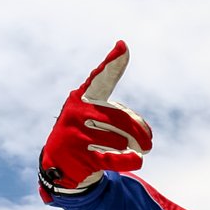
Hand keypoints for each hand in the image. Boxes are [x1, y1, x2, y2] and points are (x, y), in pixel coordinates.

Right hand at [38, 41, 152, 200]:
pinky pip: (114, 158)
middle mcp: (77, 110)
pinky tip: (138, 160)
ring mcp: (76, 133)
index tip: (123, 46)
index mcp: (83, 97)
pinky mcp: (80, 156)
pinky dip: (129, 160)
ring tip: (129, 151)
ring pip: (120, 140)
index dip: (113, 63)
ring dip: (130, 148)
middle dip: (139, 132)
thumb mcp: (102, 122)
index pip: (101, 77)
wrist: (60, 164)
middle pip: (120, 119)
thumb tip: (145, 136)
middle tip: (149, 144)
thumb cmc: (87, 136)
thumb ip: (126, 120)